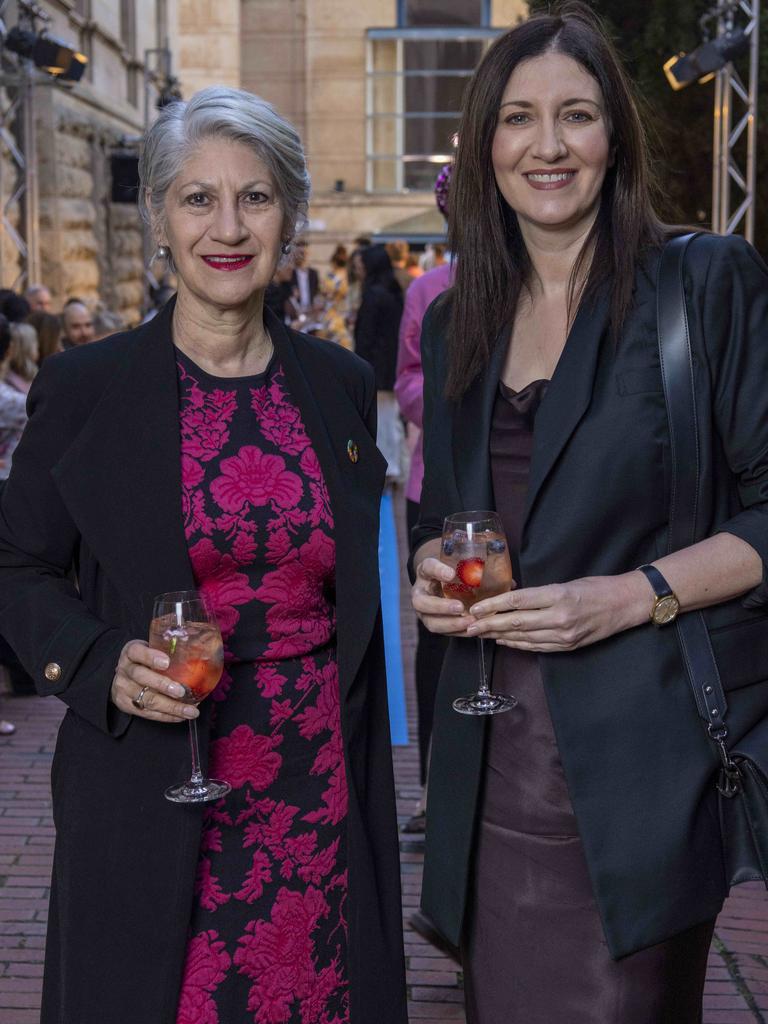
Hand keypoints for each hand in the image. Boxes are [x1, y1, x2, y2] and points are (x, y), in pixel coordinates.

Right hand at [111, 640, 198, 722]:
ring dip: (171, 706)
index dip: (151, 657)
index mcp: (130, 652)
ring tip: (190, 710)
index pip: (137, 651)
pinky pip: (147, 713)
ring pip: (147, 699)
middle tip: (182, 691)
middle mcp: (125, 670)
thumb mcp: (151, 649)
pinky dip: (167, 716)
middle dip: (163, 685)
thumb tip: (199, 651)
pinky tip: (181, 716)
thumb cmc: (145, 661)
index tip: (167, 662)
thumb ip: (167, 650)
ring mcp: (123, 689)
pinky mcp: (126, 705)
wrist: (124, 676)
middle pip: (141, 677)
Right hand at [411, 557, 476, 635]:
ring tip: (470, 622)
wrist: (439, 583)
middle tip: (460, 607)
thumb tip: (505, 572)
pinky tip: (472, 630)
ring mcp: (424, 611)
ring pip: (431, 622)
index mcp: (425, 572)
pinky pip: (442, 631)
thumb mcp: (455, 564)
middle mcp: (420, 593)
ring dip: (451, 624)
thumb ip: (471, 566)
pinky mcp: (433, 623)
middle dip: (440, 607)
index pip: (428, 567)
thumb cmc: (450, 572)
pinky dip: (457, 632)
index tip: (451, 573)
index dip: (438, 570)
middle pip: (421, 602)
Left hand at [465, 574, 646, 651]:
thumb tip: (511, 599)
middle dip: (489, 625)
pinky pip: (537, 647)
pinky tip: (504, 640)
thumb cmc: (597, 587)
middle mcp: (560, 618)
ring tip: (481, 633)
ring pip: (524, 638)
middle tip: (469, 626)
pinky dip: (517, 644)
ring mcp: (565, 635)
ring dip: (499, 636)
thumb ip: (540, 594)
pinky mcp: (568, 647)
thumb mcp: (566, 583)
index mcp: (559, 596)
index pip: (518, 601)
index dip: (493, 606)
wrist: (626, 604)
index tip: (475, 608)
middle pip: (516, 623)